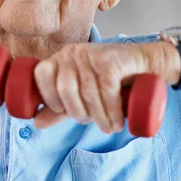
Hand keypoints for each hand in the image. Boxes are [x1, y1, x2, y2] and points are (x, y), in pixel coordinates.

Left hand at [33, 42, 165, 132]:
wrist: (145, 65)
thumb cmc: (109, 80)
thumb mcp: (79, 95)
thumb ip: (57, 108)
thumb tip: (36, 123)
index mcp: (60, 59)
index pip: (41, 74)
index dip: (48, 96)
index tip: (61, 110)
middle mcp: (72, 53)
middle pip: (65, 88)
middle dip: (77, 112)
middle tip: (88, 121)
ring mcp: (91, 55)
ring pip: (88, 93)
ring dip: (99, 117)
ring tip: (108, 127)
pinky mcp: (111, 61)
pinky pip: (107, 91)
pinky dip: (112, 112)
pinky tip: (116, 122)